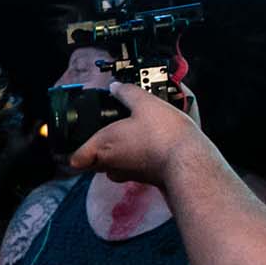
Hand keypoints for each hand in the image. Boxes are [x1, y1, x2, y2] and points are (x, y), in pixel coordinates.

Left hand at [68, 82, 207, 185]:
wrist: (190, 162)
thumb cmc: (164, 136)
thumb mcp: (145, 103)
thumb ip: (127, 93)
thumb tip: (117, 86)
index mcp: (103, 146)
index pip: (75, 159)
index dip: (75, 149)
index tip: (81, 136)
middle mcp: (112, 165)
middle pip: (94, 162)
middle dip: (98, 148)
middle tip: (109, 129)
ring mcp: (129, 174)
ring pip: (113, 167)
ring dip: (118, 154)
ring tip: (131, 134)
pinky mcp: (146, 178)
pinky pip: (133, 169)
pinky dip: (136, 158)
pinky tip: (149, 144)